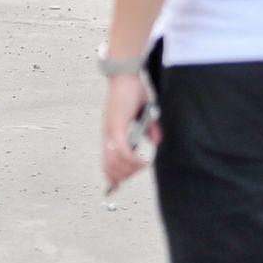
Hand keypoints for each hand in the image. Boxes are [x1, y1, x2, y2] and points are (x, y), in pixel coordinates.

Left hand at [101, 72, 156, 191]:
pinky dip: (132, 160)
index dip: (111, 176)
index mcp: (111, 133)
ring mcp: (110, 130)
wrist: (125, 74)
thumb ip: (150, 130)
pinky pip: (122, 150)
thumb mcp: (144, 115)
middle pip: (110, 166)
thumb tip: (156, 143)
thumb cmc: (133, 92)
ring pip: (115, 162)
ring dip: (129, 169)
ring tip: (142, 166)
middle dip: (124, 176)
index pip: (106, 161)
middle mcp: (107, 134)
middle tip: (138, 172)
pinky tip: (143, 162)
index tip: (116, 187)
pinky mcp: (116, 125)